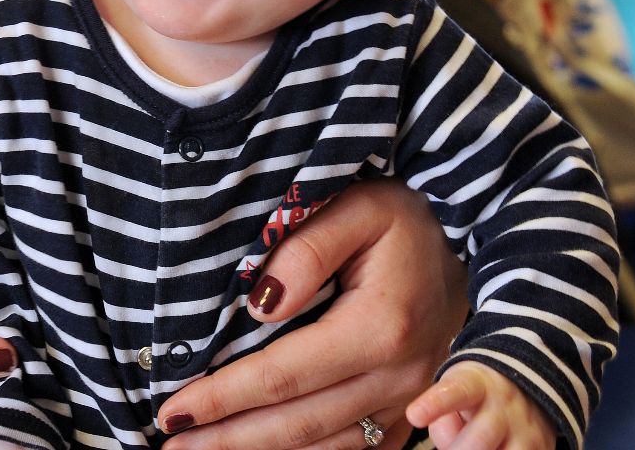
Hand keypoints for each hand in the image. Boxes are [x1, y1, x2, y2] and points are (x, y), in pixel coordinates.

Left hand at [156, 179, 467, 449]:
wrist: (464, 249)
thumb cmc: (401, 223)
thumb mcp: (361, 207)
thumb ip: (308, 249)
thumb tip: (262, 307)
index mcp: (382, 328)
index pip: (282, 375)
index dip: (223, 397)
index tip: (173, 410)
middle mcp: (400, 378)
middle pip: (297, 424)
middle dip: (227, 439)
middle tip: (170, 443)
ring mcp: (408, 404)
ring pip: (324, 447)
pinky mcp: (409, 415)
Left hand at [406, 361, 553, 449]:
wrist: (526, 386)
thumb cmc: (475, 394)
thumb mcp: (453, 391)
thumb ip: (442, 420)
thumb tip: (450, 446)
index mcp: (476, 384)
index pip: (456, 392)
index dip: (435, 404)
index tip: (414, 415)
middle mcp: (504, 405)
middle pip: (479, 439)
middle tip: (452, 448)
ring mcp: (527, 429)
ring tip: (471, 447)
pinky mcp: (542, 448)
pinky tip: (495, 448)